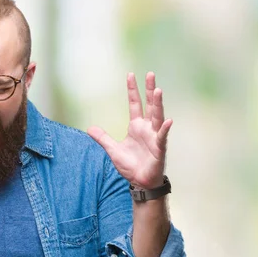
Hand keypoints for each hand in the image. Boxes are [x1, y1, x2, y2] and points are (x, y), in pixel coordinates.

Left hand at [88, 72, 171, 189]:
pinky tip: (167, 120)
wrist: (140, 182)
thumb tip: (90, 128)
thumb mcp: (112, 150)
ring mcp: (154, 137)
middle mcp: (147, 128)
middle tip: (150, 74)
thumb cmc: (130, 166)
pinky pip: (162, 137)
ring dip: (158, 104)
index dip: (133, 90)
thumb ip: (103, 138)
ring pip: (157, 116)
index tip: (131, 75)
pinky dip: (164, 129)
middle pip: (149, 105)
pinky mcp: (159, 148)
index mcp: (136, 126)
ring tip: (158, 90)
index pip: (135, 104)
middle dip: (149, 89)